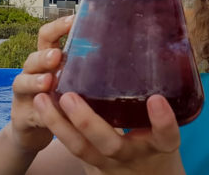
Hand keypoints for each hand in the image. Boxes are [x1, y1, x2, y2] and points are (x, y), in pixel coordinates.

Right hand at [7, 15, 73, 153]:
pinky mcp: (22, 116)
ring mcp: (24, 95)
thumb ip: (86, 69)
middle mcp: (32, 73)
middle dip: (44, 56)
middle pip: (33, 58)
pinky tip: (47, 117)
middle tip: (57, 56)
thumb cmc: (60, 101)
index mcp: (46, 60)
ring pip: (22, 82)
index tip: (74, 20)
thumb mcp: (73, 82)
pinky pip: (28, 113)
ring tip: (47, 82)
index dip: (58, 27)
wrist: (34, 130)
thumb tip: (122, 52)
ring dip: (34, 81)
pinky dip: (38, 114)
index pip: (48, 37)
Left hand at [33, 92, 184, 174]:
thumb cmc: (157, 141)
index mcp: (159, 146)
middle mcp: (133, 156)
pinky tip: (41, 104)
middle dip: (88, 122)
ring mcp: (108, 162)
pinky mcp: (90, 162)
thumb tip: (166, 45)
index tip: (156, 99)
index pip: (166, 137)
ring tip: (42, 98)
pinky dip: (55, 125)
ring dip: (59, 123)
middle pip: (111, 145)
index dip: (163, 121)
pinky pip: (70, 146)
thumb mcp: (166, 126)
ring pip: (81, 149)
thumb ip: (166, 96)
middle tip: (70, 97)